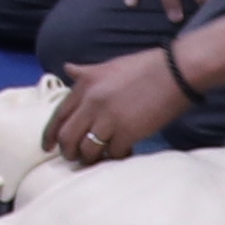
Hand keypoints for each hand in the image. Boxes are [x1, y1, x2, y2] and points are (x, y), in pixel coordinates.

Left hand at [47, 49, 194, 164]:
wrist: (176, 70)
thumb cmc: (146, 66)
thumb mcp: (109, 66)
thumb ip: (86, 72)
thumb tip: (68, 69)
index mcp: (85, 85)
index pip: (59, 115)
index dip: (50, 134)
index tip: (47, 147)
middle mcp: (92, 102)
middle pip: (68, 137)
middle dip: (68, 151)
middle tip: (75, 157)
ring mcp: (108, 118)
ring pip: (87, 149)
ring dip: (90, 158)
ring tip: (98, 158)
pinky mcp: (127, 132)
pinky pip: (113, 154)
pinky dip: (115, 157)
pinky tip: (122, 154)